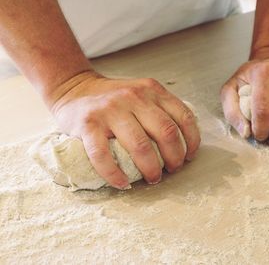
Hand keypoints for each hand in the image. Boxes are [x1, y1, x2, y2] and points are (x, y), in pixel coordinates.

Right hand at [49, 71, 199, 188]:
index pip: (184, 116)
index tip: (189, 157)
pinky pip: (103, 155)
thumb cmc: (113, 99)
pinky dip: (114, 174)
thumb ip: (160, 109)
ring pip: (140, 146)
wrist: (73, 89)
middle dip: (174, 158)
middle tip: (171, 170)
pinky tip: (122, 183)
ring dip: (151, 169)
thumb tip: (183, 141)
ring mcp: (110, 110)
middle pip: (166, 133)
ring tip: (152, 178)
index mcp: (152, 90)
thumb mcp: (142, 93)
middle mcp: (134, 97)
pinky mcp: (88, 124)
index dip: (192, 141)